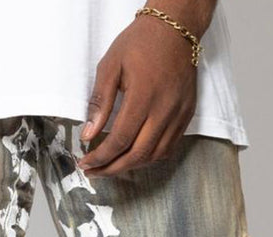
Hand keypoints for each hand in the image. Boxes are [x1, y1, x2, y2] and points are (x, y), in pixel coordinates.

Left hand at [79, 14, 198, 175]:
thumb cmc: (141, 43)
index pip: (120, 140)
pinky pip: (168, 148)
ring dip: (131, 166)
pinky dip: (149, 158)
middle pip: (137, 154)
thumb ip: (100, 101)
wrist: (176, 28)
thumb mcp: (111, 65)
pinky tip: (133, 156)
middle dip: (112, 168)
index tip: (86, 163)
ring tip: (110, 166)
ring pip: (154, 155)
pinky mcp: (186, 115)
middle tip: (94, 172)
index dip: (101, 157)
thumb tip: (88, 134)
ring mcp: (178, 114)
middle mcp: (164, 109)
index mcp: (143, 96)